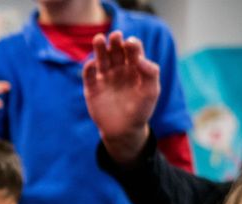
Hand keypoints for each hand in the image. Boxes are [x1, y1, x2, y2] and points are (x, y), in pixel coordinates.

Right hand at [84, 32, 159, 164]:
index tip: (131, 43)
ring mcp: (105, 78)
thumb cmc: (141, 110)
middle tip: (116, 36)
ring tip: (99, 39)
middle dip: (115, 42)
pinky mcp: (92, 88)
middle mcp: (119, 69)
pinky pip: (89, 75)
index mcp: (135, 68)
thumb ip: (150, 73)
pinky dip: (89, 68)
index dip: (132, 44)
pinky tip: (92, 63)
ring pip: (101, 58)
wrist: (124, 130)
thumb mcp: (152, 92)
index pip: (133, 51)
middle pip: (116, 51)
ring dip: (100, 48)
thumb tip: (140, 59)